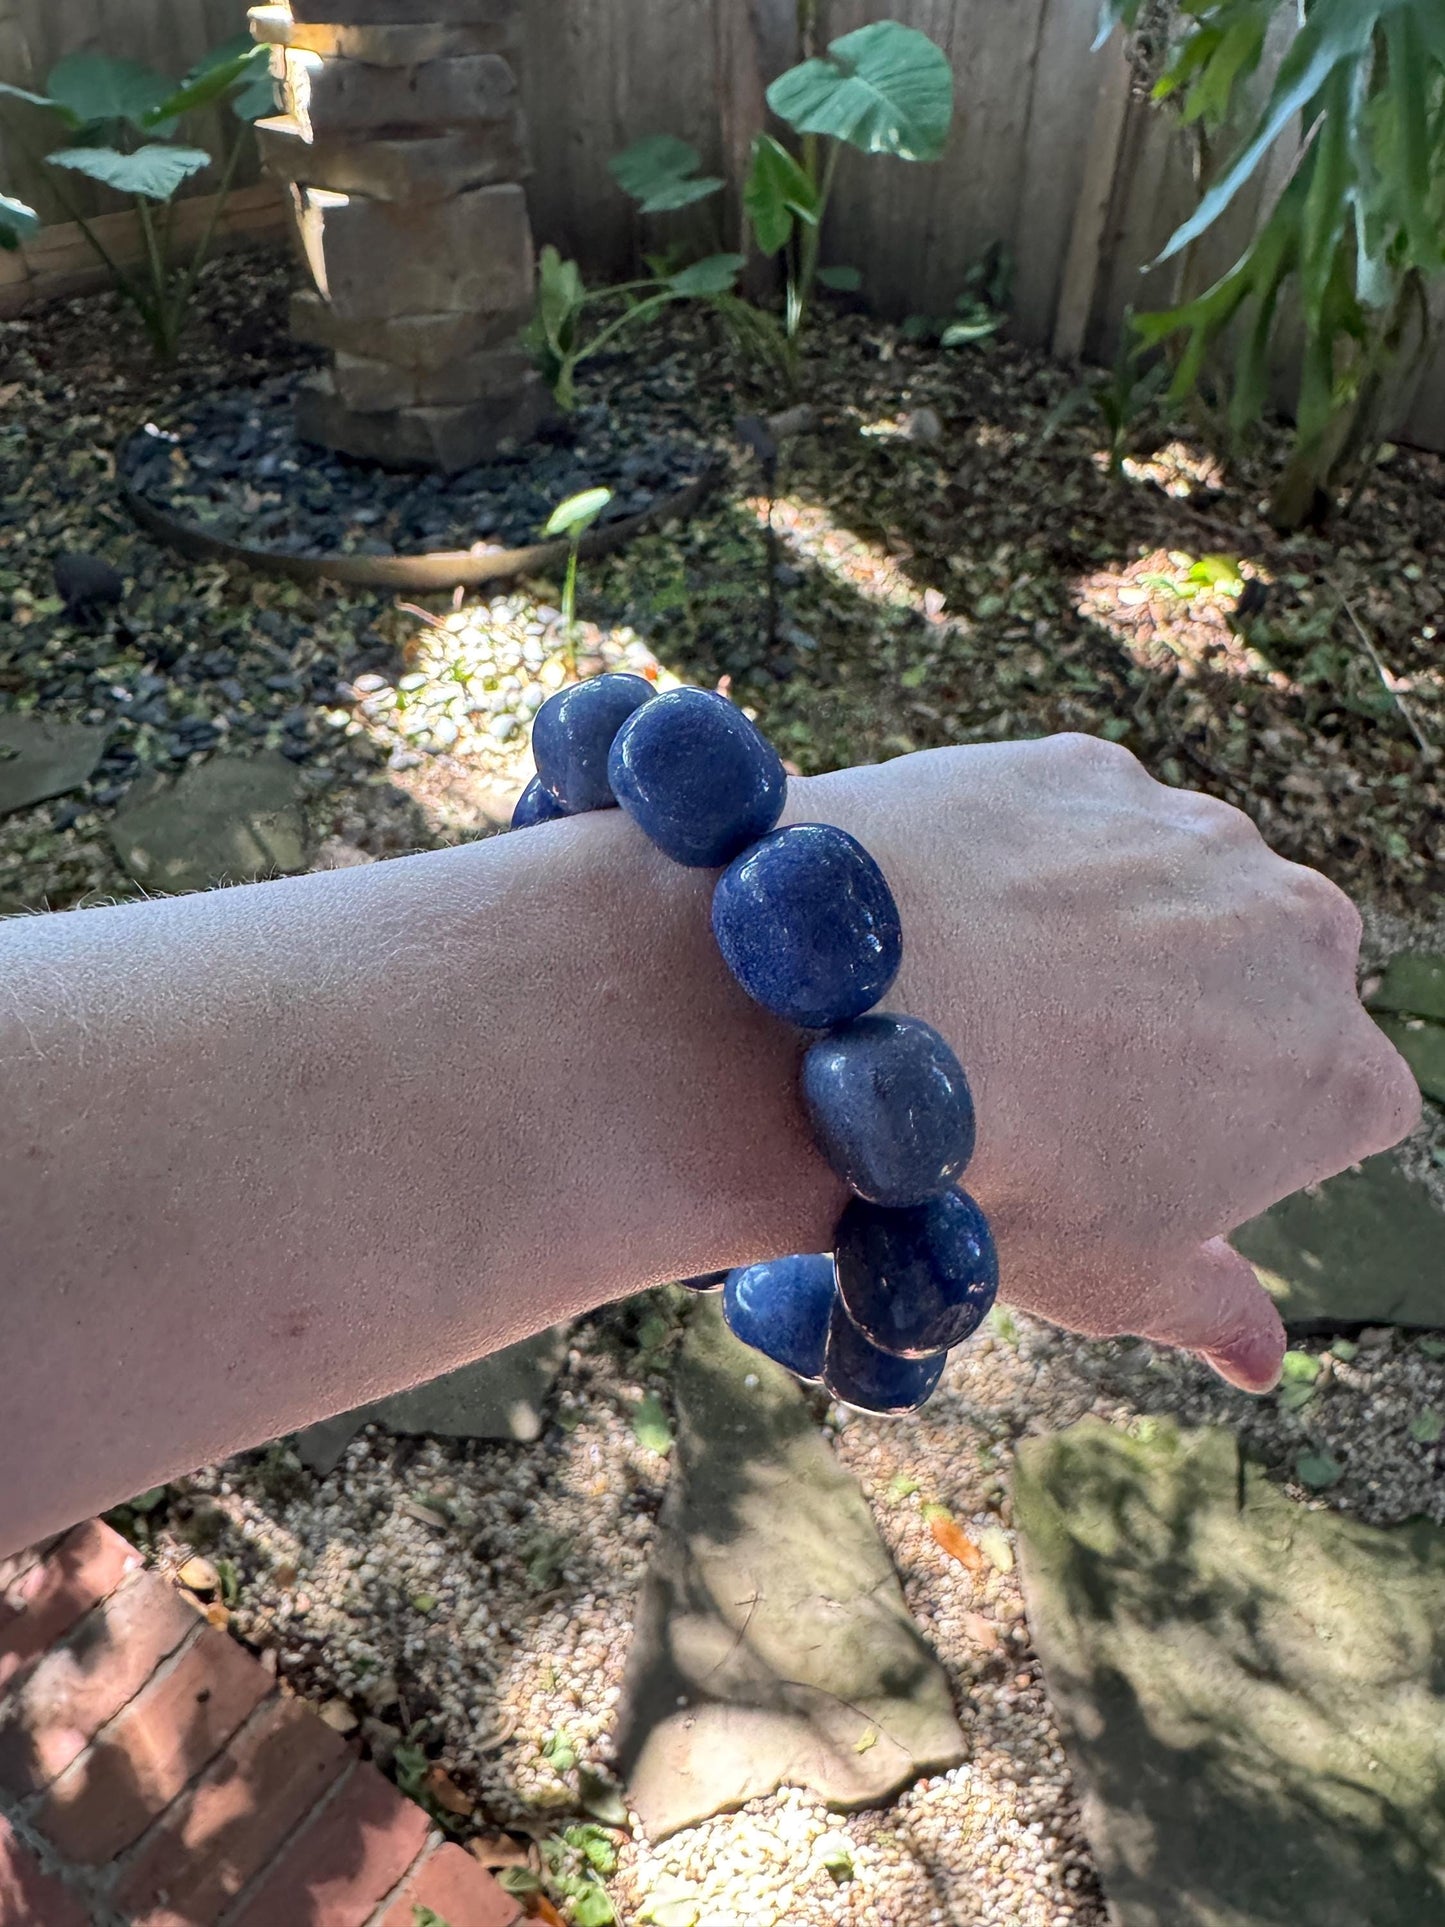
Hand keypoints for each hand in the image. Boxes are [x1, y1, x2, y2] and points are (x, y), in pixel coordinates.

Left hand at [792, 735, 1418, 1390]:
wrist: (860, 1016)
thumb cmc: (1002, 1172)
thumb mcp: (1113, 1279)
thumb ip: (1210, 1308)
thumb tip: (1257, 1357)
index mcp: (1340, 1074)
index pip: (1337, 1107)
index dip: (1245, 1135)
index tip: (1151, 1153)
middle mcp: (1304, 930)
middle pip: (1272, 981)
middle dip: (1200, 1021)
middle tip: (1074, 1075)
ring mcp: (1196, 832)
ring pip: (1177, 889)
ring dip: (1119, 931)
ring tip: (1002, 994)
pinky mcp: (1089, 767)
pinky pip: (1076, 821)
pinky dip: (1031, 860)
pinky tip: (957, 917)